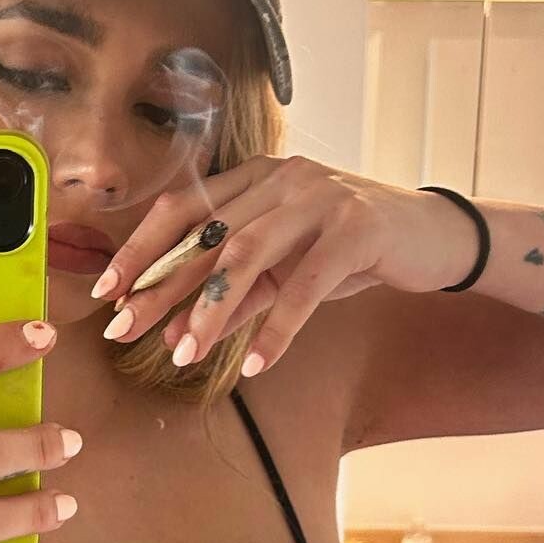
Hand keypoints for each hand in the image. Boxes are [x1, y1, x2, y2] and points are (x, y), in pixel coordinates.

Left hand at [90, 157, 480, 374]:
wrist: (436, 238)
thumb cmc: (353, 251)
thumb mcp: (286, 271)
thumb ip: (236, 296)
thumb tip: (176, 334)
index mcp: (258, 177)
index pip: (183, 208)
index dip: (141, 247)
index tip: (107, 290)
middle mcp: (283, 178)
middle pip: (205, 235)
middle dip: (161, 285)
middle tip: (125, 328)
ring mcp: (321, 197)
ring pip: (247, 255)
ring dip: (210, 310)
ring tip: (183, 355)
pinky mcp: (357, 228)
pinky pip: (304, 286)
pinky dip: (277, 329)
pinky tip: (256, 365)